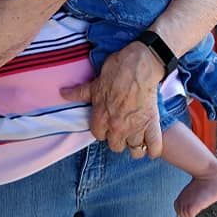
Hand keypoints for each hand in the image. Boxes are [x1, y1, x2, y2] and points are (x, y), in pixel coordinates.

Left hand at [62, 41, 164, 157]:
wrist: (139, 66)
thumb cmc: (116, 71)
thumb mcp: (95, 83)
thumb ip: (79, 93)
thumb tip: (63, 93)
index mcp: (101, 117)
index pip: (98, 135)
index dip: (103, 129)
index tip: (108, 123)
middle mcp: (117, 127)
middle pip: (115, 146)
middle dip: (118, 138)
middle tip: (123, 128)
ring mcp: (135, 128)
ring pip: (134, 150)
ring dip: (135, 144)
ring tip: (137, 135)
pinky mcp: (152, 124)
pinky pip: (154, 147)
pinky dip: (153, 148)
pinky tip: (151, 143)